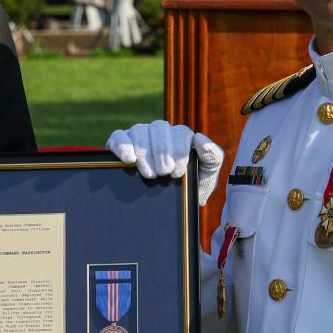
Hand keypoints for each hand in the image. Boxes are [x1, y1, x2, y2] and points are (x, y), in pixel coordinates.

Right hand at [106, 120, 223, 205]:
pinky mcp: (120, 142)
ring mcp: (140, 134)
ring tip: (149, 174)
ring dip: (144, 152)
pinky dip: (123, 145)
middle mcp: (160, 132)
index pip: (181, 133)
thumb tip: (200, 138)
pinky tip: (128, 159)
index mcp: (181, 136)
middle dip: (162, 151)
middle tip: (163, 172)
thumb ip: (212, 157)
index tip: (177, 172)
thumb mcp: (206, 176)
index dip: (179, 150)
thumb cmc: (189, 186)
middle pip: (159, 128)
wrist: (171, 204)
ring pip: (140, 131)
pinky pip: (119, 136)